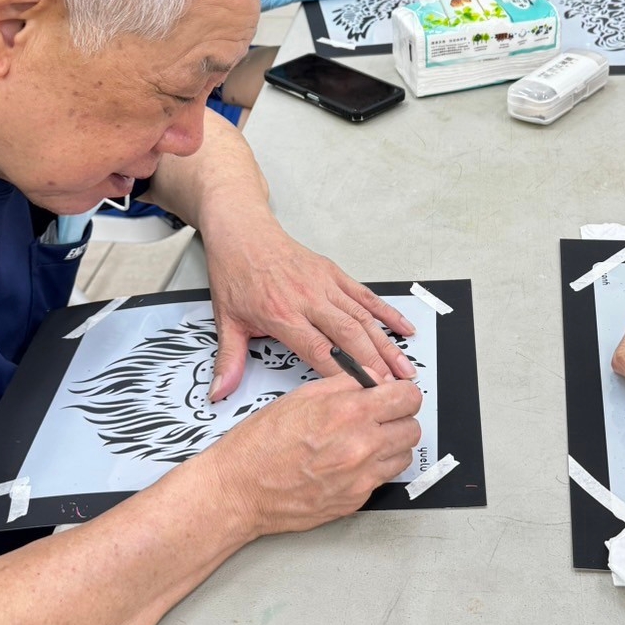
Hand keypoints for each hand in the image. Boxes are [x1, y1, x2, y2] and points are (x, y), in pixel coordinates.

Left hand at [205, 223, 417, 399]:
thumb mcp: (225, 319)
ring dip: (386, 344)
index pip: (319, 351)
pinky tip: (403, 329)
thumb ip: (228, 360)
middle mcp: (308, 299)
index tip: (360, 394)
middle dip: (375, 364)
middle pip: (349, 336)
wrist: (242, 230)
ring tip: (405, 367)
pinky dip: (386, 313)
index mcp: (282, 314)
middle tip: (393, 388)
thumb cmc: (235, 272)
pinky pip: (365, 296)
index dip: (342, 374)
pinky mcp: (334, 273)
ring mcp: (325, 284)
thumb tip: (219, 392)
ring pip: (363, 318)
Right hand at [208, 372, 422, 535]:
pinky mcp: (356, 500)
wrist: (239, 490)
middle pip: (413, 428)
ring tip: (367, 441)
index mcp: (348, 412)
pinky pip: (382, 479)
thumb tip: (374, 380)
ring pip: (404, 456)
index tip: (396, 396)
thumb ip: (346, 384)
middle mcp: (361, 446)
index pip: (407, 397)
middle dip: (399, 419)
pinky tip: (350, 463)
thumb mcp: (301, 396)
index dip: (403, 394)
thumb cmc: (259, 445)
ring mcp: (361, 477)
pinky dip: (373, 469)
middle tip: (382, 418)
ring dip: (392, 446)